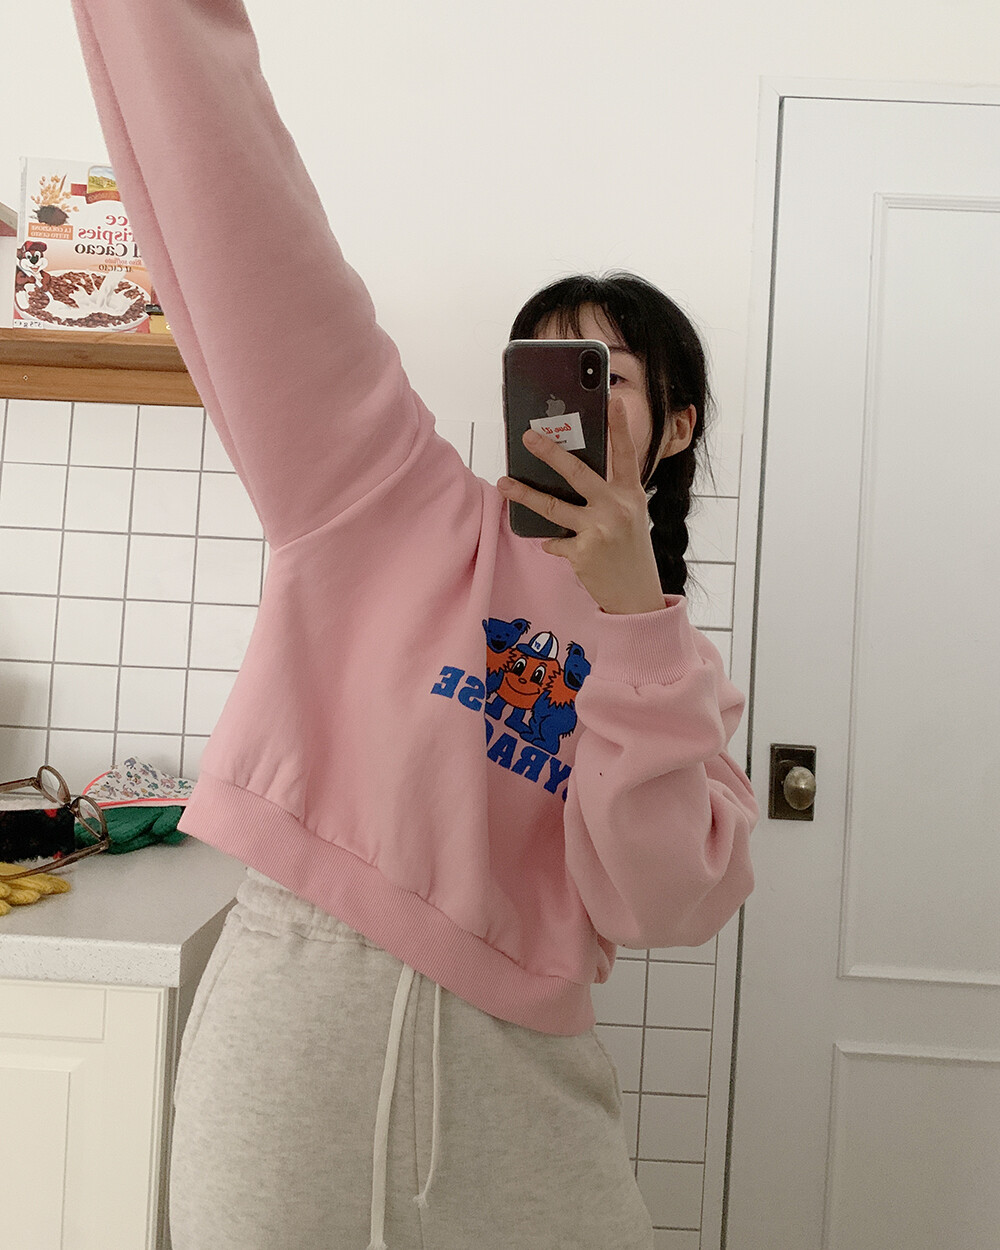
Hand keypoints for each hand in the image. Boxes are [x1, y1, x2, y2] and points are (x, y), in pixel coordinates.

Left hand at [497, 397, 665, 613]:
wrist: (637, 597)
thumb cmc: (630, 553)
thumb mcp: (630, 518)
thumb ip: (608, 496)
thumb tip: (570, 476)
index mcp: (631, 495)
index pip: (626, 455)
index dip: (620, 427)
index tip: (613, 400)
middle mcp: (617, 508)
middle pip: (577, 473)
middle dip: (550, 452)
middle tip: (528, 437)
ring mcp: (599, 530)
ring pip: (553, 506)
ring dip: (524, 494)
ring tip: (504, 483)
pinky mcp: (583, 552)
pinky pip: (554, 541)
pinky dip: (552, 543)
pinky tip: (555, 546)